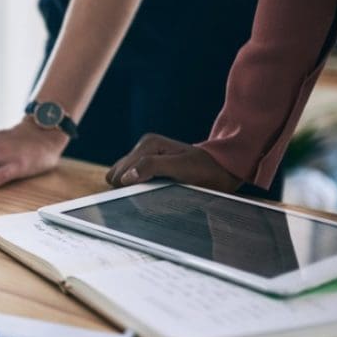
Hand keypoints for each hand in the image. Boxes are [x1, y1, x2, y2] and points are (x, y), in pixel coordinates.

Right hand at [106, 134, 241, 191]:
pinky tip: (155, 189)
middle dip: (129, 187)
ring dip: (133, 189)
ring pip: (120, 179)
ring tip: (156, 190)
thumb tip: (126, 177)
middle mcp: (143, 147)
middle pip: (116, 176)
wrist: (221, 170)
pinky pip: (129, 181)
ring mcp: (143, 156)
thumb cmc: (204, 169)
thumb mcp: (181, 168)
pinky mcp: (146, 165)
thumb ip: (152, 167)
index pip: (119, 173)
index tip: (149, 193)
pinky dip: (137, 189)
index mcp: (148, 143)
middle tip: (153, 192)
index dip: (129, 187)